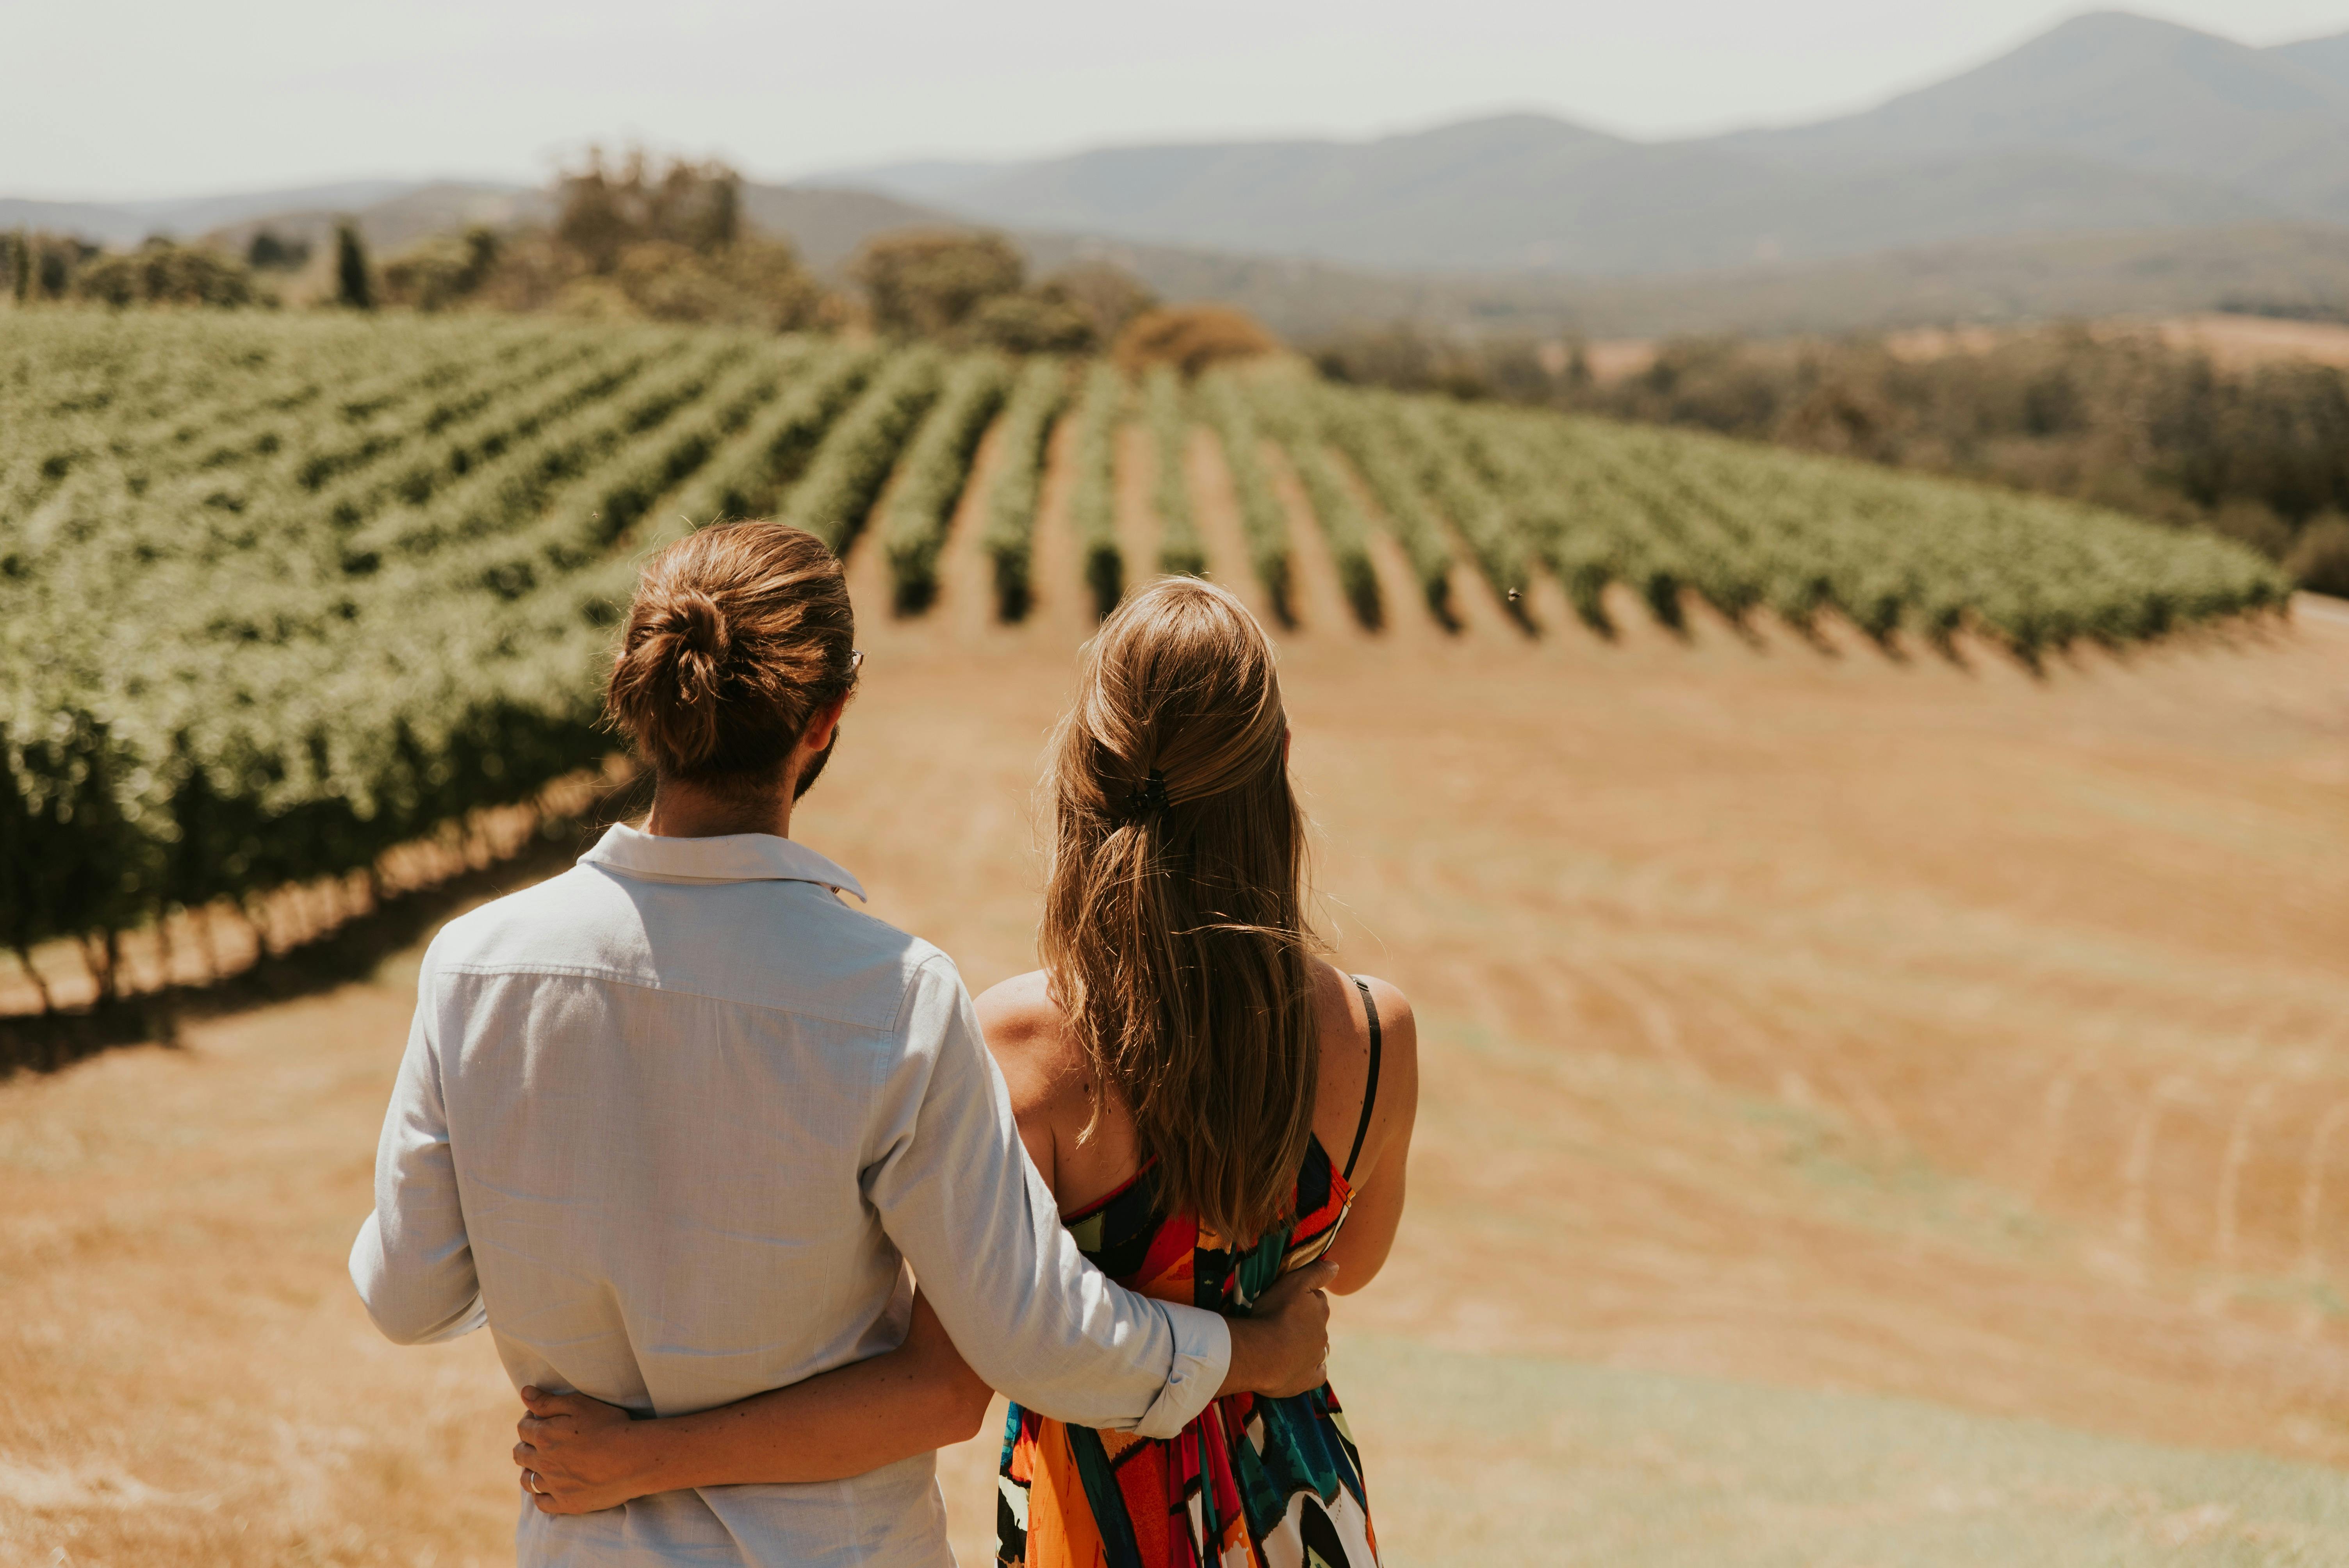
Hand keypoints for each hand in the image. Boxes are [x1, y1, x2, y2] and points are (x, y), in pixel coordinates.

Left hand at [513, 1386, 649, 1513]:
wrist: (635, 1458)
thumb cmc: (609, 1426)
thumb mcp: (579, 1404)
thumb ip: (548, 1401)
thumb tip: (524, 1392)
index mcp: (544, 1436)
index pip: (523, 1427)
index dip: (530, 1419)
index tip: (541, 1418)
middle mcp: (543, 1463)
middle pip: (520, 1454)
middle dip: (526, 1444)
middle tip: (542, 1441)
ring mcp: (554, 1486)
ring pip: (527, 1481)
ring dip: (530, 1470)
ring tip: (542, 1465)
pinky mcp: (567, 1504)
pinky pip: (541, 1502)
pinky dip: (540, 1494)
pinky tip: (550, 1487)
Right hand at [1218, 1259, 1336, 1398]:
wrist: (1262, 1354)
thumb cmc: (1273, 1314)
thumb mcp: (1293, 1283)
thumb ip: (1316, 1273)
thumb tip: (1337, 1267)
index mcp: (1320, 1310)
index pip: (1317, 1300)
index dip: (1302, 1299)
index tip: (1287, 1301)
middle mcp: (1322, 1333)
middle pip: (1316, 1324)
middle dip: (1304, 1323)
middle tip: (1281, 1322)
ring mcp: (1316, 1358)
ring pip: (1317, 1348)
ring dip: (1306, 1345)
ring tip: (1285, 1344)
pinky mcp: (1308, 1380)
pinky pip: (1316, 1374)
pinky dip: (1311, 1370)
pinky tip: (1300, 1367)